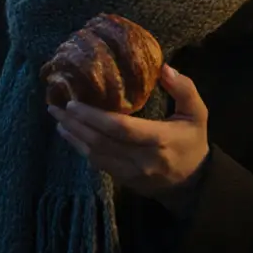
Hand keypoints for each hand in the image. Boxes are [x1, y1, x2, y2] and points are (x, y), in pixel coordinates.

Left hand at [48, 64, 209, 210]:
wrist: (192, 183)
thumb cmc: (192, 142)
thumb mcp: (197, 113)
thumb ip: (184, 89)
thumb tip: (163, 68)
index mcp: (160, 139)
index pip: (122, 129)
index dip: (95, 117)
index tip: (74, 104)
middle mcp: (142, 159)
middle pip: (102, 142)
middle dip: (76, 124)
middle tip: (56, 107)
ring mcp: (131, 173)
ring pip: (95, 155)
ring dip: (74, 136)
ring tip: (58, 118)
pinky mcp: (123, 180)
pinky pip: (98, 164)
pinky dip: (81, 148)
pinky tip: (70, 134)